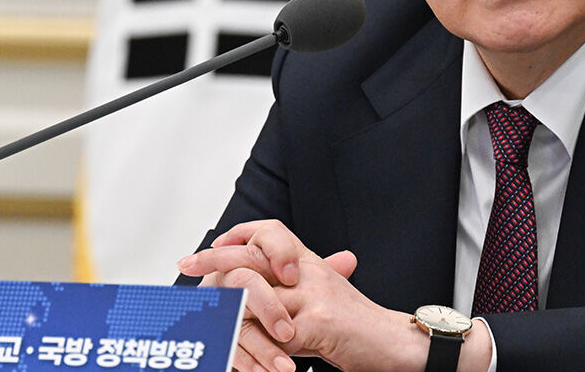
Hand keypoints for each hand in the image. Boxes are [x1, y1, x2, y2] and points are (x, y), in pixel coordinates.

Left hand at [178, 220, 428, 371]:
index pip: (268, 232)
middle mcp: (310, 272)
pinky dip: (254, 346)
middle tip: (187, 266)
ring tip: (204, 315)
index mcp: (309, 263)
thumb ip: (290, 297)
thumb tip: (253, 299)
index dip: (235, 237)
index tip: (208, 249)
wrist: (398, 345)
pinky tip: (240, 353)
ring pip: (256, 292)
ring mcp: (315, 295)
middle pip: (253, 255)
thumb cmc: (358, 330)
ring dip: (227, 309)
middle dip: (214, 261)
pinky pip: (274, 331)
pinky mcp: (319, 322)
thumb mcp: (322, 302)